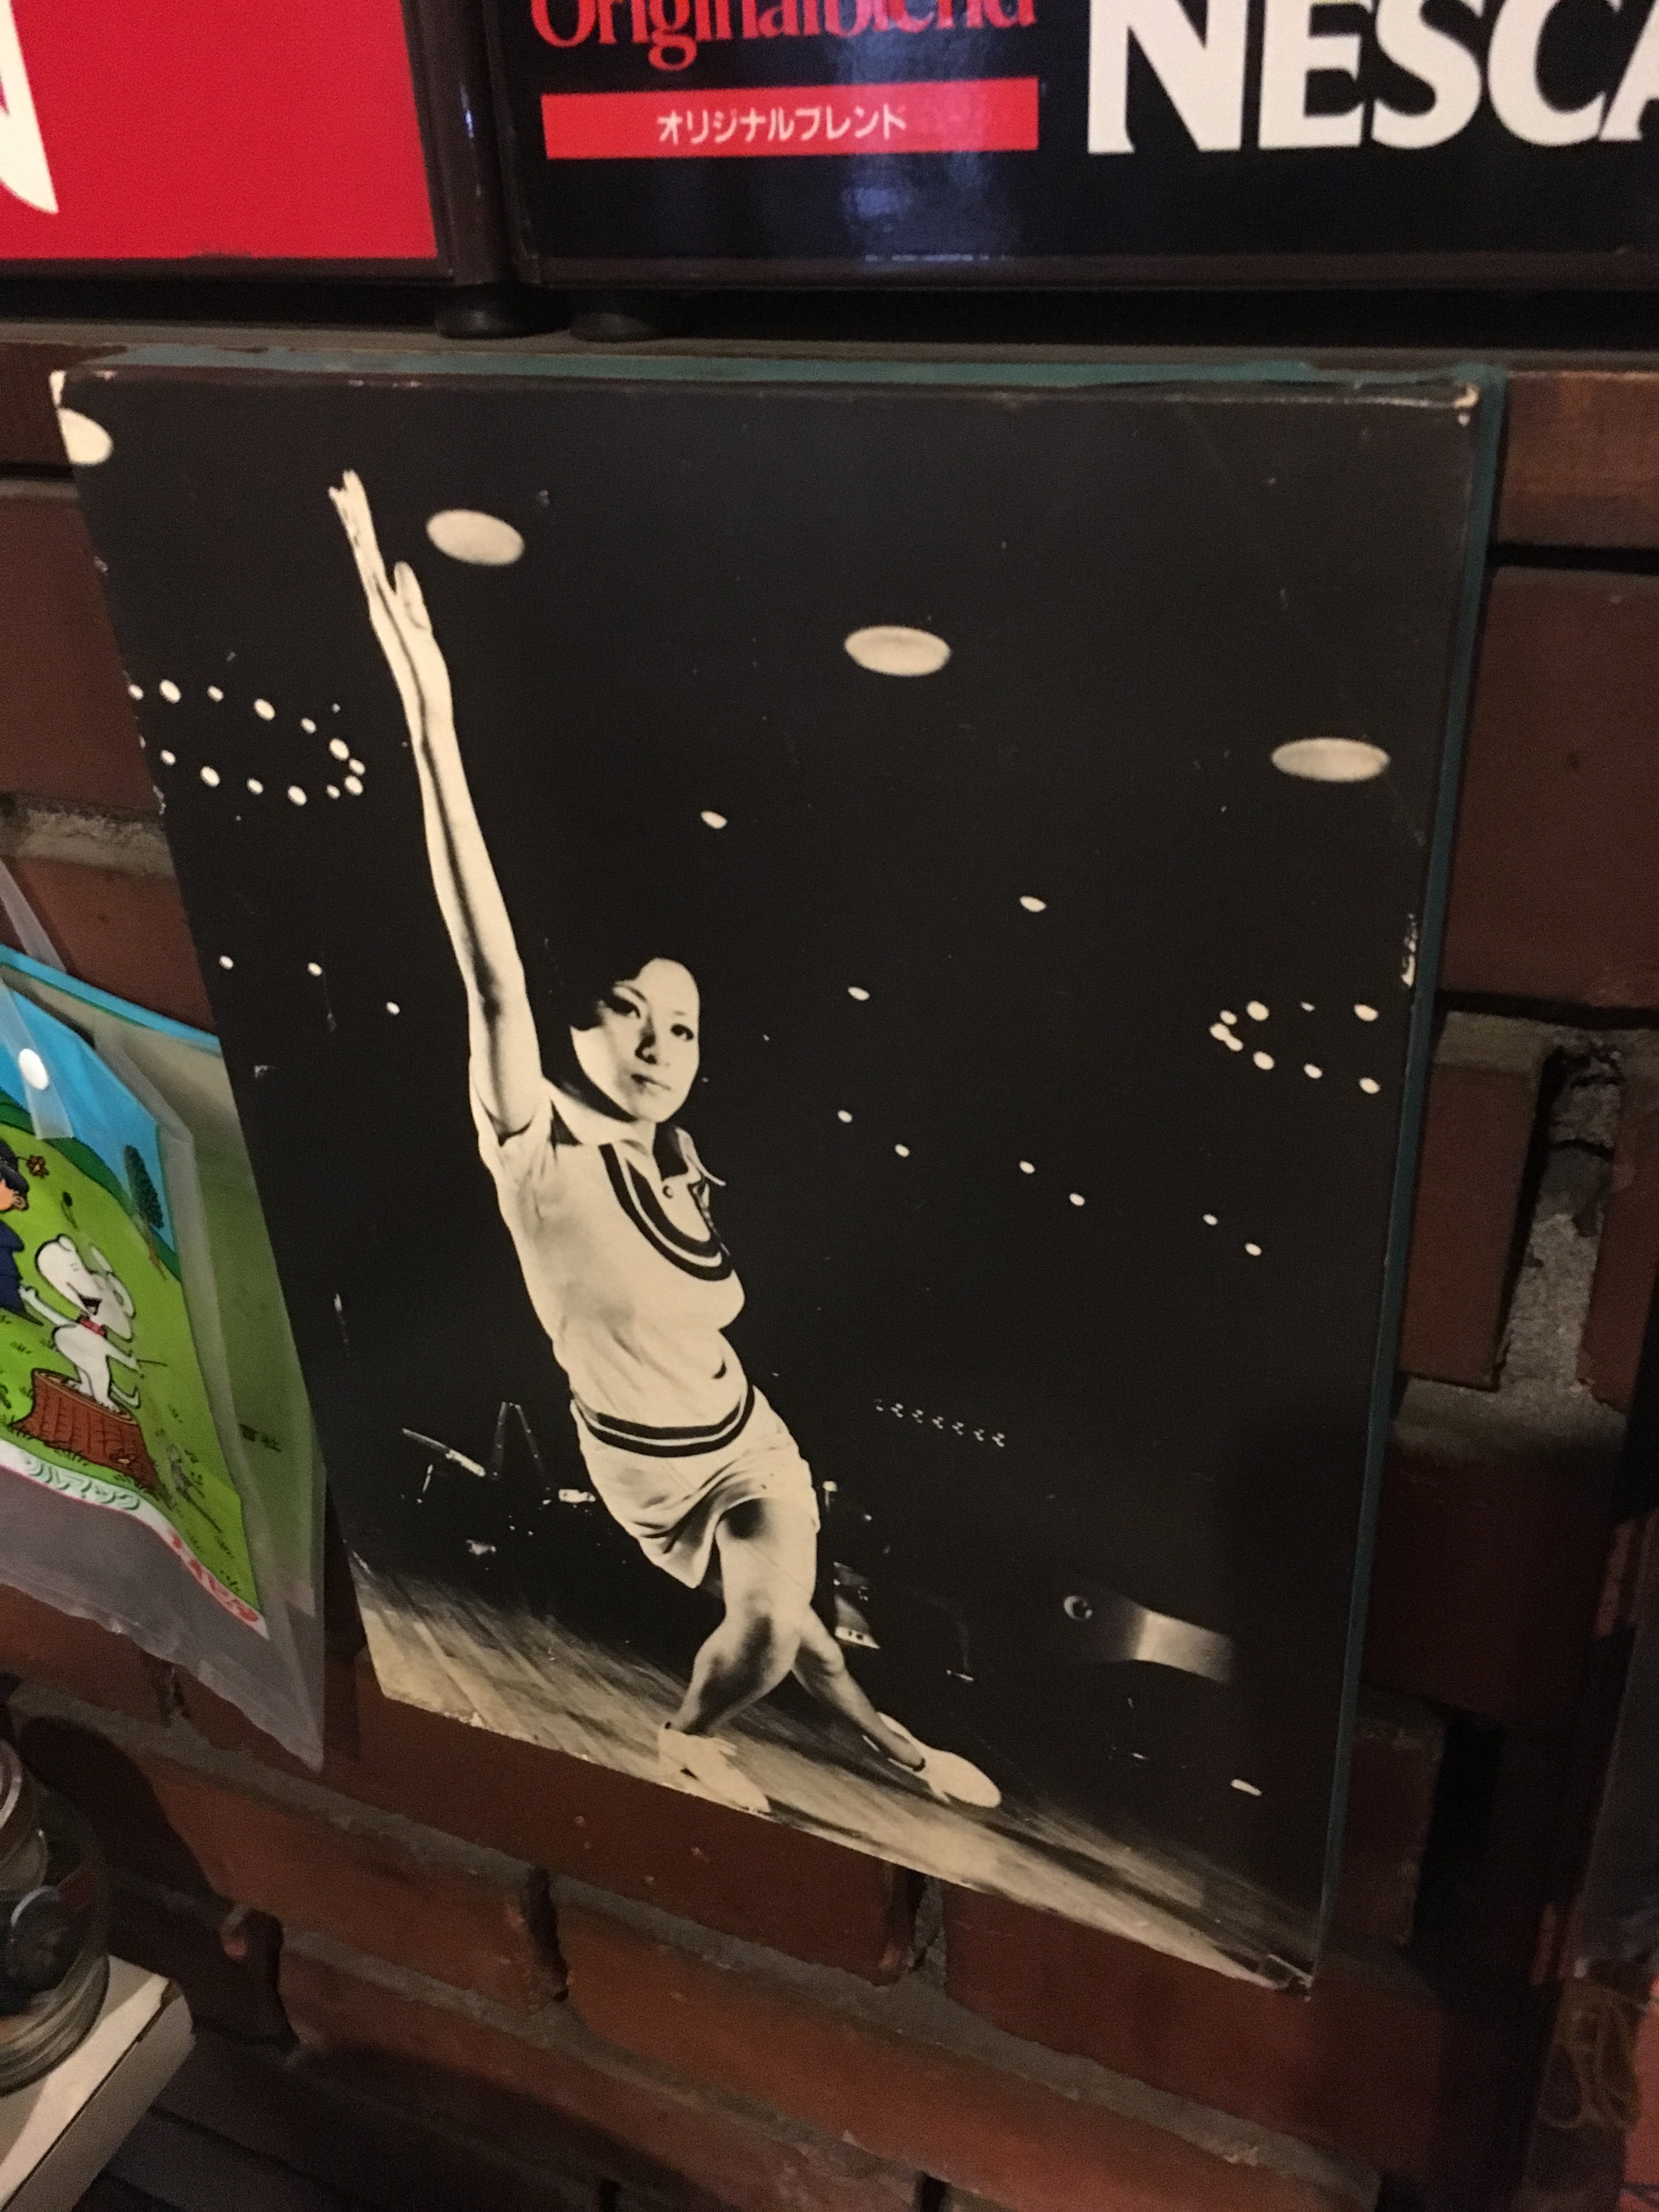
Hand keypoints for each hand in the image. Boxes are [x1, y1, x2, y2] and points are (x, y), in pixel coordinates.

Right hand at [329, 470, 452, 734]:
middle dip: (355, 513)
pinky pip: (378, 581)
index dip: (363, 524)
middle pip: (364, 548)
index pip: (371, 554)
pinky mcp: (393, 619)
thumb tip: (400, 563)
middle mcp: (377, 601)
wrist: (427, 702)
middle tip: (344, 480)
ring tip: (346, 494)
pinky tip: (363, 537)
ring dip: (357, 525)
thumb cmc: (424, 668)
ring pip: (366, 558)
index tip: (352, 494)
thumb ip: (410, 594)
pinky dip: (369, 560)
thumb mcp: (420, 622)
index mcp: (384, 600)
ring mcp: (382, 608)